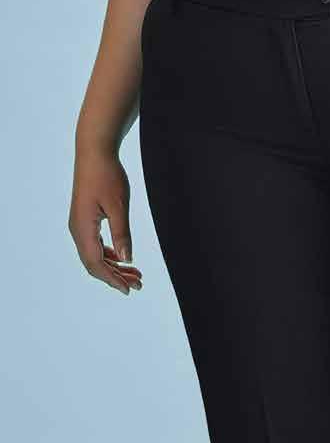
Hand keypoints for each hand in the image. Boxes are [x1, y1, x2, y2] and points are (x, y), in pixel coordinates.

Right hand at [69, 143, 142, 295]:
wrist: (95, 153)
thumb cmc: (107, 176)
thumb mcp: (119, 206)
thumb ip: (123, 233)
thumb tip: (128, 260)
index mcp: (83, 228)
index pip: (96, 264)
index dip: (113, 279)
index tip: (130, 290)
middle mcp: (77, 230)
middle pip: (94, 264)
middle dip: (116, 276)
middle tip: (139, 284)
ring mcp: (79, 225)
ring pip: (95, 255)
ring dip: (114, 267)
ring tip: (136, 274)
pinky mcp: (85, 220)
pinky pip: (95, 245)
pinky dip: (110, 255)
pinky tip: (124, 259)